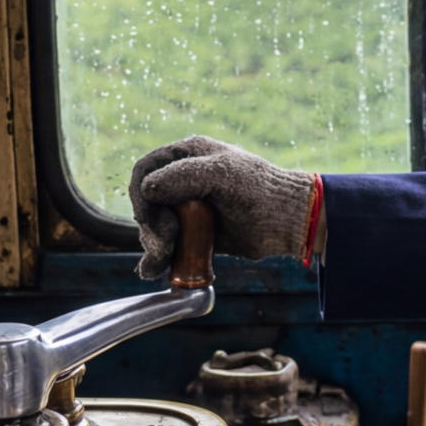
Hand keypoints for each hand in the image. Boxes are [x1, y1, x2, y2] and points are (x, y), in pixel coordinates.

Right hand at [128, 136, 318, 278]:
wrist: (284, 222)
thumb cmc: (258, 190)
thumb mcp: (221, 174)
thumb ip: (182, 176)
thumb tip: (147, 188)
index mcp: (187, 155)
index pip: (146, 169)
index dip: (142, 194)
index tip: (150, 216)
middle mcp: (182, 179)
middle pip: (146, 201)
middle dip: (150, 225)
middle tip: (165, 244)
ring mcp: (187, 208)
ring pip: (153, 226)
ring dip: (153, 245)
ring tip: (162, 260)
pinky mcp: (192, 233)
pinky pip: (165, 245)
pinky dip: (155, 258)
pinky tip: (151, 270)